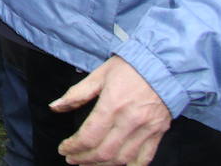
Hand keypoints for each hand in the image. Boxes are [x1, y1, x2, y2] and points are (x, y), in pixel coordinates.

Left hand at [54, 56, 171, 165]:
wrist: (164, 65)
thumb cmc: (130, 67)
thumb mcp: (99, 75)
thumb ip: (76, 94)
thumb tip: (55, 107)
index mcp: (112, 105)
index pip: (88, 136)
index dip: (73, 146)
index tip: (64, 149)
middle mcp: (130, 121)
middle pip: (104, 152)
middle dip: (84, 159)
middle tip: (72, 159)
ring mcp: (146, 129)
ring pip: (122, 159)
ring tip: (88, 163)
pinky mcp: (158, 133)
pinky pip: (145, 158)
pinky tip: (117, 165)